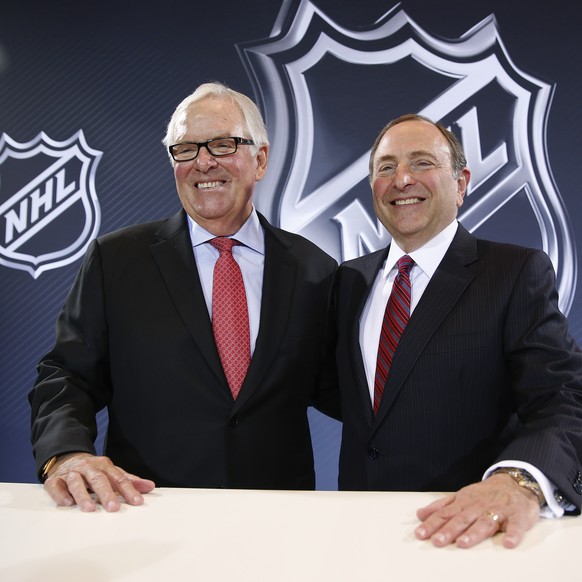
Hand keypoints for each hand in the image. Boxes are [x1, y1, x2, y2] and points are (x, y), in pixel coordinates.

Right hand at [44, 453, 155, 511]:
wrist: (67, 458)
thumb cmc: (94, 470)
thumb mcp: (112, 472)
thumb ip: (129, 481)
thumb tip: (150, 486)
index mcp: (104, 466)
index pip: (119, 478)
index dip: (128, 490)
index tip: (137, 502)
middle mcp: (88, 467)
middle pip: (98, 479)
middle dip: (107, 494)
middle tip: (114, 508)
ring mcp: (71, 472)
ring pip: (77, 482)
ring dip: (83, 495)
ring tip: (90, 509)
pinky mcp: (54, 479)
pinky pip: (56, 485)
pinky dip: (60, 494)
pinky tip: (67, 503)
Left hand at [414, 473, 540, 548]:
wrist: (514, 483)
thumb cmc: (484, 495)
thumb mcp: (461, 497)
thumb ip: (441, 507)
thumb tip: (420, 515)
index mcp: (464, 502)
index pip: (445, 514)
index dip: (432, 524)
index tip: (420, 534)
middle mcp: (479, 506)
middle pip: (462, 519)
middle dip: (449, 530)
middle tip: (437, 541)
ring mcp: (498, 510)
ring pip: (485, 522)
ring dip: (474, 533)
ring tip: (463, 543)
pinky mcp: (517, 516)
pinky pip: (516, 526)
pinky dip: (513, 534)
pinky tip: (508, 543)